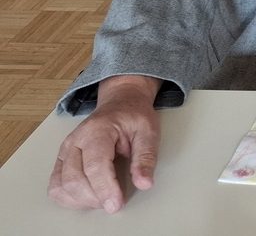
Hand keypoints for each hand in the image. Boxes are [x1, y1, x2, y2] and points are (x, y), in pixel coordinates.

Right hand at [47, 75, 162, 211]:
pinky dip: (68, 198)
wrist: (120, 103)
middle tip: (115, 203)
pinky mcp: (61, 160)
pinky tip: (87, 198)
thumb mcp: (148, 131)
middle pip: (75, 179)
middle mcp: (75, 140)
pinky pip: (55, 186)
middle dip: (95, 198)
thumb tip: (144, 183)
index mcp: (98, 130)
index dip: (105, 188)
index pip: (95, 165)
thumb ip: (146, 158)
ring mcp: (65, 150)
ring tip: (103, 199)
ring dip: (81, 200)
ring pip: (61, 186)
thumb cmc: (133, 116)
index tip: (116, 204)